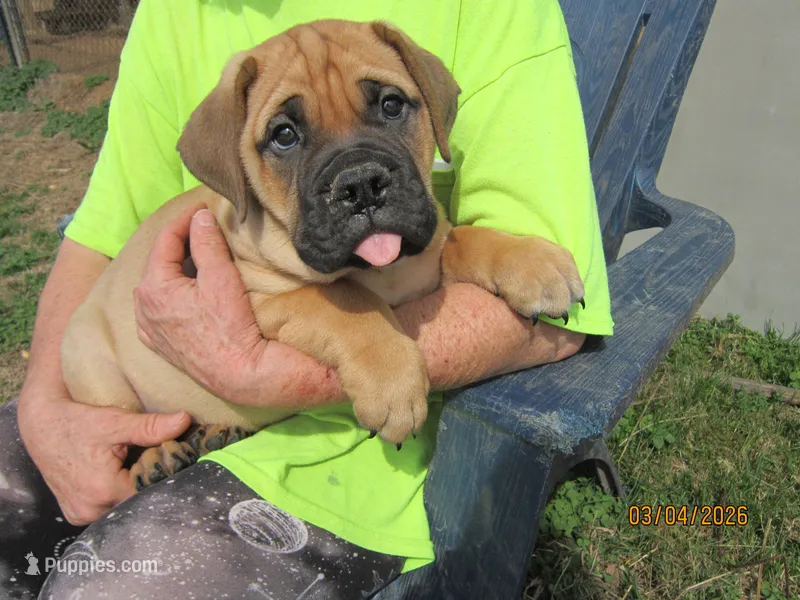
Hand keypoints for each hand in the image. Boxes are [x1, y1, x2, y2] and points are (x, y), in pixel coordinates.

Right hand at [18, 386, 190, 524]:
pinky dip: (117, 494)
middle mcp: (91, 510)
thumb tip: (185, 420)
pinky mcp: (76, 514)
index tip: (175, 459)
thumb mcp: (114, 421)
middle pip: (137, 501)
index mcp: (104, 491)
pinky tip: (121, 476)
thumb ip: (150, 426)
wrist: (40, 425)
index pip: (150, 491)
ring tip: (137, 467)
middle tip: (158, 461)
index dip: (165, 475)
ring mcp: (81, 515)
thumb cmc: (76, 422)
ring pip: (123, 506)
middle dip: (150, 482)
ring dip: (133, 489)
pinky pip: (107, 508)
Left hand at [133, 206, 342, 405]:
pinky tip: (193, 291)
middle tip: (206, 230)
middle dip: (182, 243)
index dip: (185, 219)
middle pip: (160, 262)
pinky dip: (175, 292)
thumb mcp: (221, 276)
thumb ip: (206, 241)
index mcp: (152, 288)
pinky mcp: (161, 345)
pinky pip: (162, 308)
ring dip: (179, 268)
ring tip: (203, 257)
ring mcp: (150, 329)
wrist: (240, 374)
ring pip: (160, 285)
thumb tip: (200, 217)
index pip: (165, 240)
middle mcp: (142, 309)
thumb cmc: (231, 327)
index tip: (204, 208)